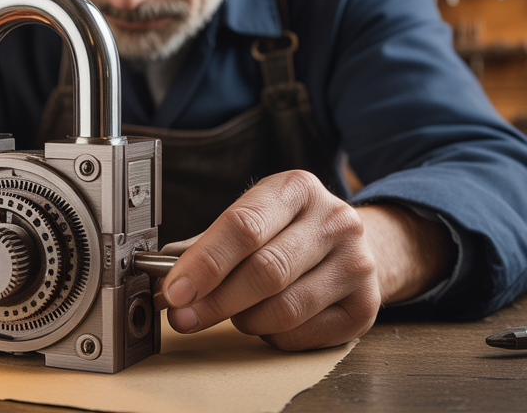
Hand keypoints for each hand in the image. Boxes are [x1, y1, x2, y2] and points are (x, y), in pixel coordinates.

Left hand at [155, 170, 451, 350]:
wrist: (361, 246)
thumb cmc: (291, 233)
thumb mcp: (254, 219)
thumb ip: (208, 245)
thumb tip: (161, 276)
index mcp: (296, 189)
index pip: (243, 226)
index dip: (203, 264)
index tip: (173, 291)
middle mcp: (334, 221)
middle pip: (264, 271)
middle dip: (215, 301)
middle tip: (184, 317)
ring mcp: (356, 263)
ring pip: (283, 309)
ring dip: (245, 320)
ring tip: (236, 313)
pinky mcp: (365, 306)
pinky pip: (302, 333)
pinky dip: (273, 336)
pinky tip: (269, 321)